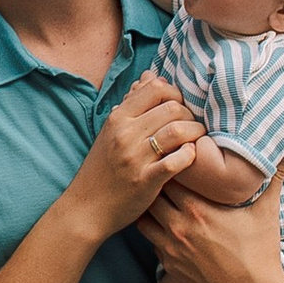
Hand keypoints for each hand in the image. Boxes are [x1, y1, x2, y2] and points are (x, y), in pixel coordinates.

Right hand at [64, 71, 203, 243]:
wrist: (87, 207)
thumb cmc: (103, 168)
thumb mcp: (111, 131)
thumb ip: (132, 103)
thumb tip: (151, 76)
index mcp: (117, 118)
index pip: (155, 88)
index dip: (175, 94)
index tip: (178, 107)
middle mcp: (125, 134)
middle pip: (171, 107)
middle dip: (189, 114)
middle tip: (191, 126)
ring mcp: (135, 157)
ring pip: (177, 130)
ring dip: (194, 133)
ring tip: (196, 140)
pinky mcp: (146, 181)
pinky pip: (176, 161)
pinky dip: (189, 156)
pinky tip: (189, 157)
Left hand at [136, 165, 283, 282]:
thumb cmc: (261, 253)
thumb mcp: (267, 213)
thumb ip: (272, 180)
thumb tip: (282, 154)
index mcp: (198, 210)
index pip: (168, 177)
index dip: (170, 166)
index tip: (177, 161)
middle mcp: (179, 227)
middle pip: (151, 195)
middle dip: (156, 184)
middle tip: (163, 178)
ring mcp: (171, 248)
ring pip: (144, 218)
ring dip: (150, 208)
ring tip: (161, 201)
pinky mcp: (169, 265)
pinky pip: (150, 241)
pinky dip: (154, 231)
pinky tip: (165, 226)